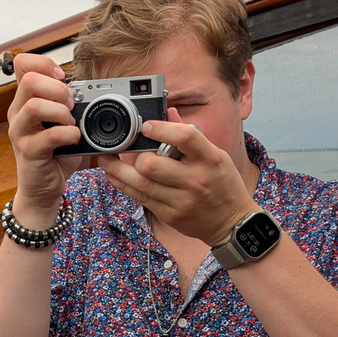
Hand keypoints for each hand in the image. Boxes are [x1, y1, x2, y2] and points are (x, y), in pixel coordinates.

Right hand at [6, 54, 82, 223]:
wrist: (42, 188)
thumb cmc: (54, 154)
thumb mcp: (61, 123)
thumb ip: (68, 104)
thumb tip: (85, 89)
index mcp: (25, 100)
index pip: (22, 65)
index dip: (44, 64)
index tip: (62, 77)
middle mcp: (18, 112)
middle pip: (29, 80)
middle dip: (57, 89)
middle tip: (71, 105)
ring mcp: (20, 132)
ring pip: (34, 105)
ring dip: (61, 111)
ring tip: (71, 123)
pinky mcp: (29, 151)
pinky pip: (49, 135)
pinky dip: (68, 134)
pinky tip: (74, 138)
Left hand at [100, 110, 254, 246]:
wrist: (232, 223)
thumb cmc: (224, 185)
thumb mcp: (216, 156)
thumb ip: (190, 136)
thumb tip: (168, 113)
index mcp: (210, 160)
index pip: (185, 138)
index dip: (161, 129)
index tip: (146, 126)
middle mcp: (195, 180)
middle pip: (152, 165)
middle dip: (134, 155)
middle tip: (124, 147)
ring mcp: (182, 200)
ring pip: (141, 183)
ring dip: (118, 170)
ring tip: (105, 160)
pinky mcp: (171, 215)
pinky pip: (141, 198)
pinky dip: (124, 185)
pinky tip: (115, 176)